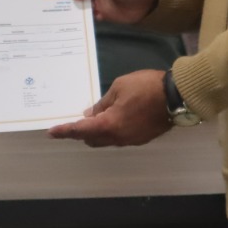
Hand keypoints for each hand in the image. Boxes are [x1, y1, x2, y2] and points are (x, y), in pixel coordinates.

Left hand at [48, 69, 171, 146]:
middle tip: (74, 121)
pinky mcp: (141, 138)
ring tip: (94, 117)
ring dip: (98, 132)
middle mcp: (118, 137)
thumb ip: (102, 103)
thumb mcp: (119, 88)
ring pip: (106, 140)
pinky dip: (112, 130)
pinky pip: (119, 138)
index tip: (51, 132)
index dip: (65, 131)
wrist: (176, 96)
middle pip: (92, 140)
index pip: (80, 130)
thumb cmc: (145, 87)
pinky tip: (114, 118)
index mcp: (109, 125)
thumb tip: (91, 114)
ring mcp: (131, 140)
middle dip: (81, 132)